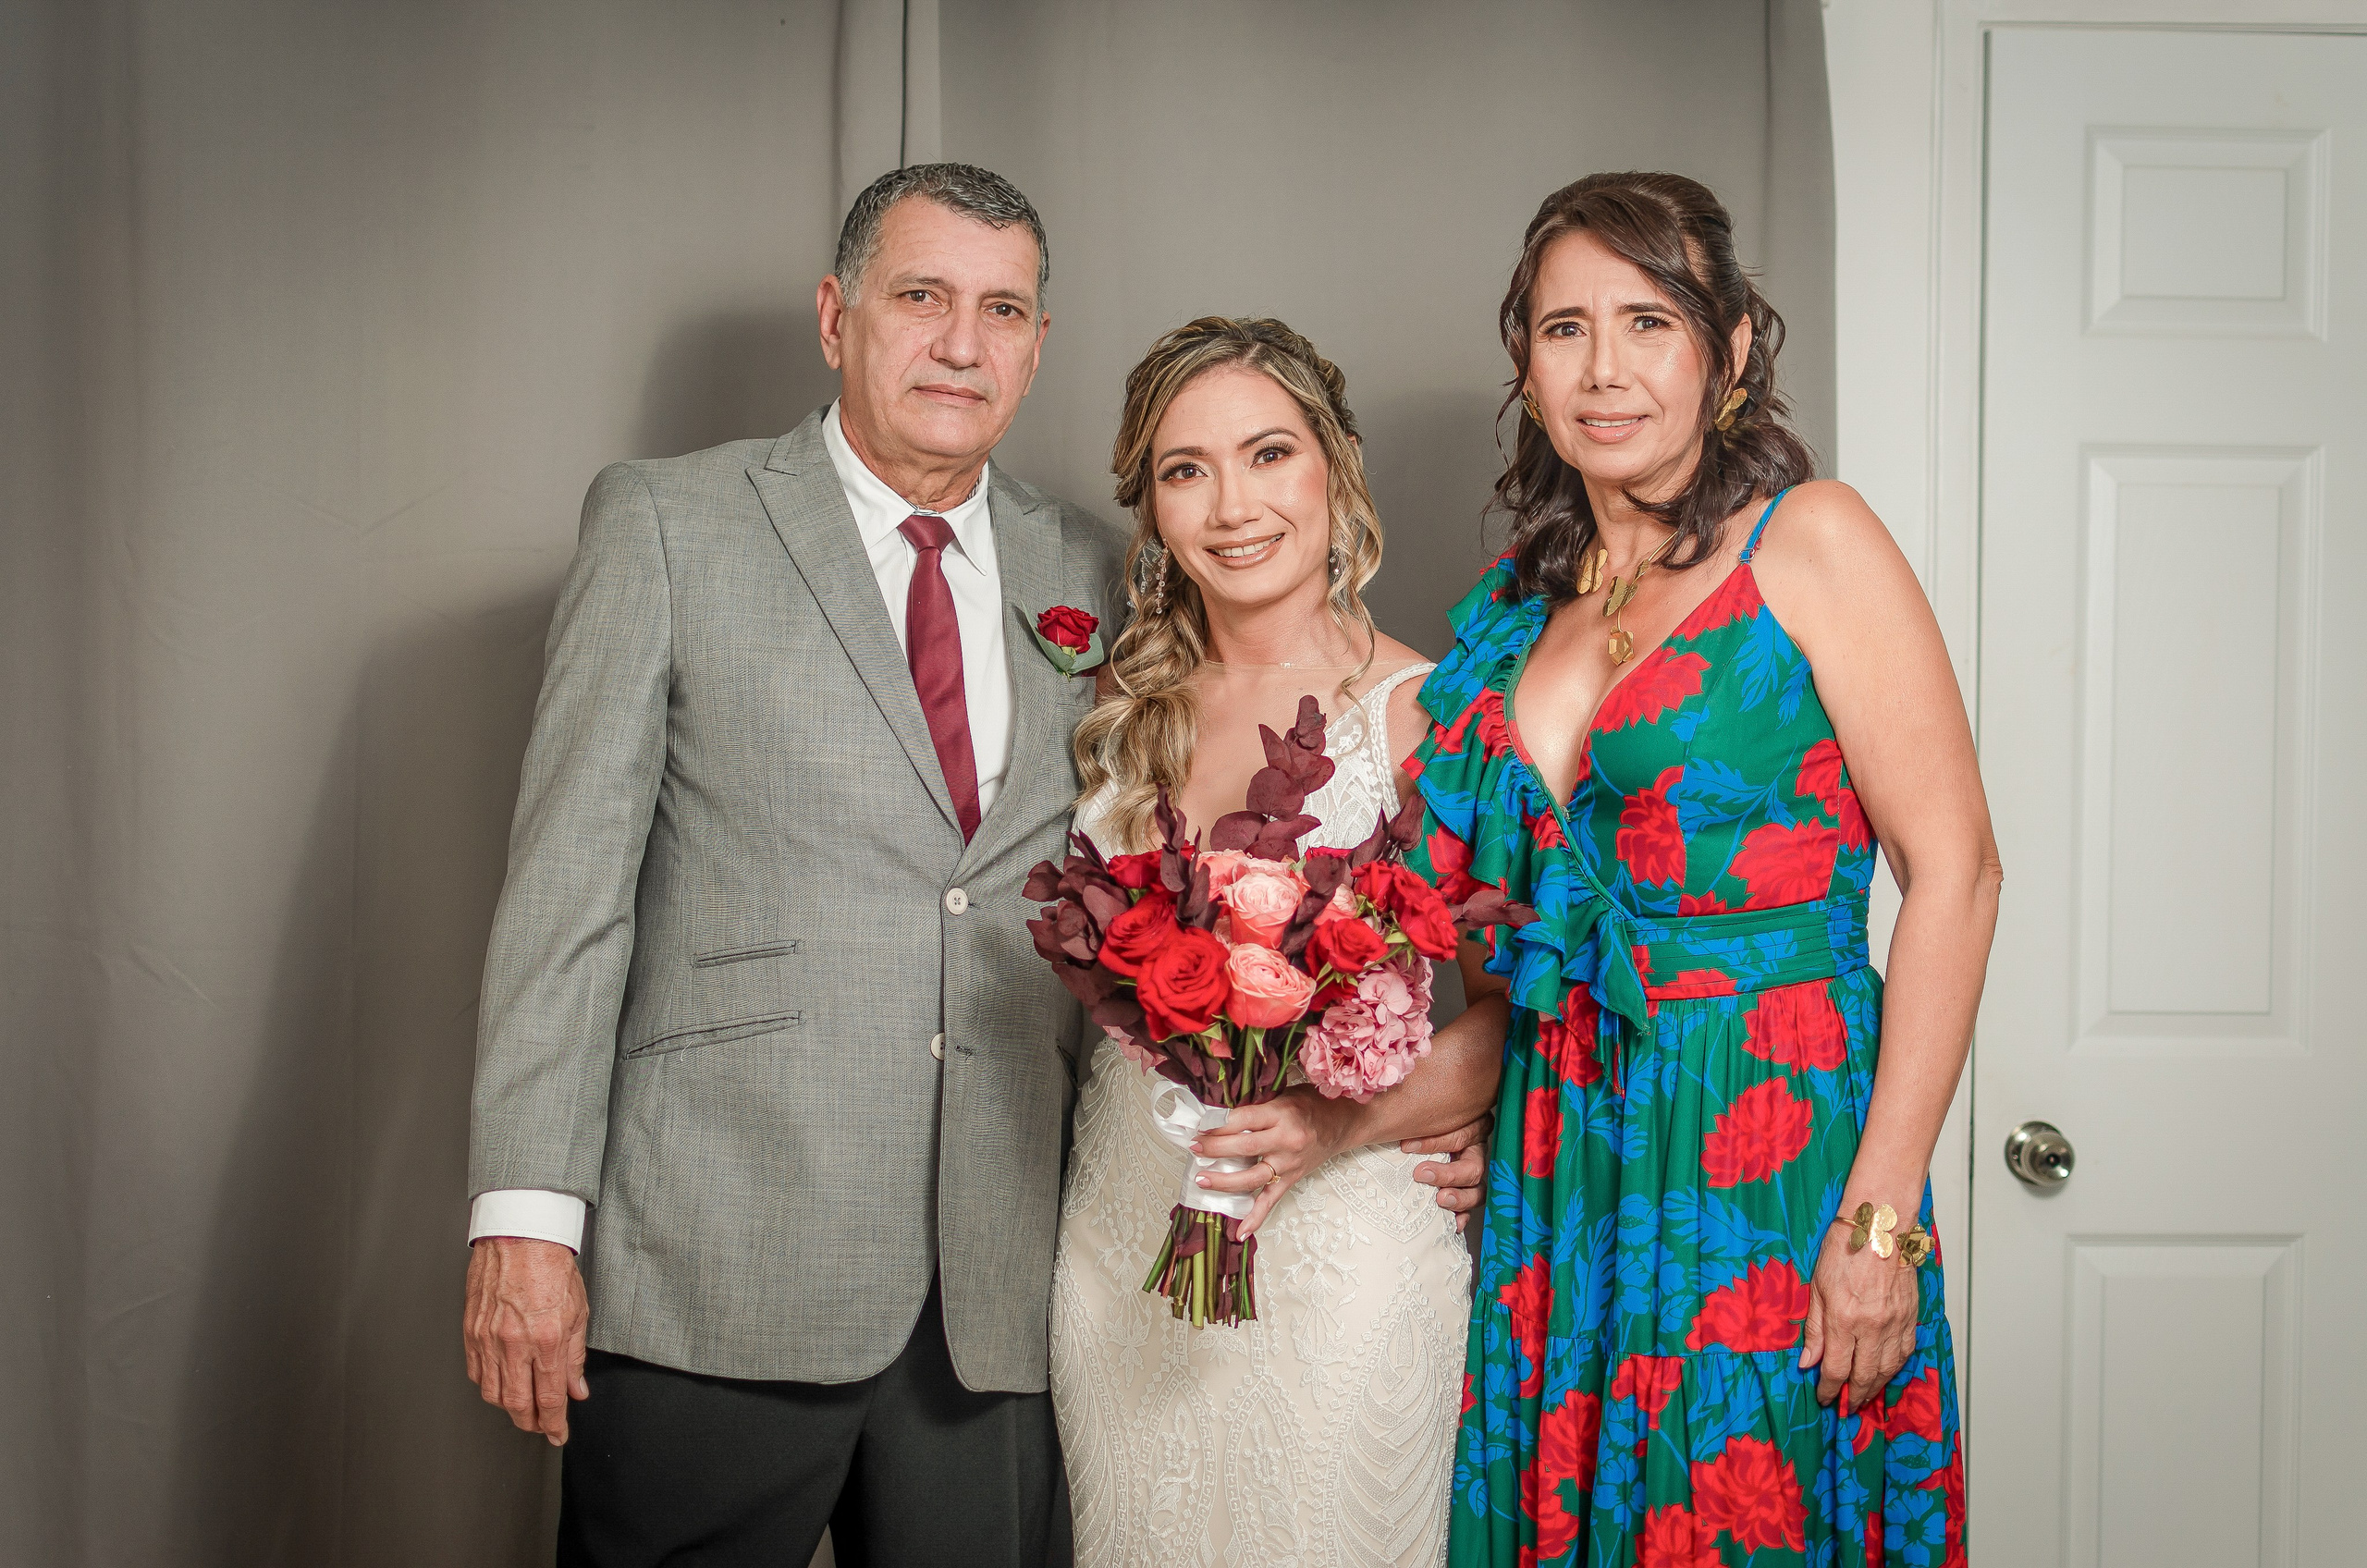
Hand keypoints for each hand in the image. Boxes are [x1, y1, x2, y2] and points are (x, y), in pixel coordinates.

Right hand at [463, 1236, 590, 1443]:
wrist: (518, 1237)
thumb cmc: (551, 1266)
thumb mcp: (578, 1311)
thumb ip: (575, 1356)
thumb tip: (576, 1389)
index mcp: (547, 1339)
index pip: (550, 1398)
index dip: (555, 1424)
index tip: (558, 1434)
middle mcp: (515, 1343)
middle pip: (518, 1404)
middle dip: (531, 1423)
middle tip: (541, 1428)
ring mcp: (488, 1339)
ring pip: (494, 1393)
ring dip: (510, 1408)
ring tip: (524, 1409)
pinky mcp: (471, 1331)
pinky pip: (476, 1372)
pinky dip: (489, 1386)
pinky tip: (501, 1385)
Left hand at [1192, 1086, 1354, 1237]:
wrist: (1343, 1122)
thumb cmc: (1312, 1104)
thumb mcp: (1283, 1093)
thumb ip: (1255, 1104)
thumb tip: (1218, 1112)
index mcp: (1282, 1114)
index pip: (1242, 1119)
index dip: (1217, 1124)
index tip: (1198, 1126)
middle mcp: (1286, 1140)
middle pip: (1243, 1147)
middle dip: (1214, 1148)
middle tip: (1193, 1147)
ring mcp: (1289, 1163)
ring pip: (1252, 1177)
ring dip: (1223, 1181)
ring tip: (1201, 1180)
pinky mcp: (1292, 1179)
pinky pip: (1271, 1201)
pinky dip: (1255, 1217)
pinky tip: (1240, 1231)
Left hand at [1403, 1114, 1490, 1232]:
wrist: (1411, 1139)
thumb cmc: (1416, 1121)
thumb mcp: (1417, 1116)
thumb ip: (1412, 1115)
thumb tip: (1387, 1114)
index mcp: (1471, 1126)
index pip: (1461, 1135)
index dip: (1434, 1142)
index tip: (1405, 1146)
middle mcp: (1475, 1151)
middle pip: (1473, 1166)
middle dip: (1447, 1173)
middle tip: (1420, 1174)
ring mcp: (1472, 1174)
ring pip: (1477, 1190)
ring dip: (1460, 1198)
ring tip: (1440, 1199)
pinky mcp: (1466, 1193)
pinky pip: (1470, 1209)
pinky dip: (1461, 1216)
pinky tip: (1452, 1223)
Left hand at [1799, 1215, 1920, 1412]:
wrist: (1880, 1227)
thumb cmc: (1843, 1250)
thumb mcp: (1817, 1287)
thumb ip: (1814, 1328)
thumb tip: (1808, 1362)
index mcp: (1844, 1319)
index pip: (1836, 1368)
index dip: (1828, 1389)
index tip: (1824, 1398)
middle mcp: (1873, 1327)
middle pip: (1864, 1376)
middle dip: (1853, 1396)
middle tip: (1846, 1408)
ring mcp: (1896, 1324)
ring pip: (1888, 1369)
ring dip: (1875, 1387)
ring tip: (1864, 1396)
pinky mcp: (1911, 1318)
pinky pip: (1905, 1354)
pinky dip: (1894, 1369)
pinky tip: (1885, 1373)